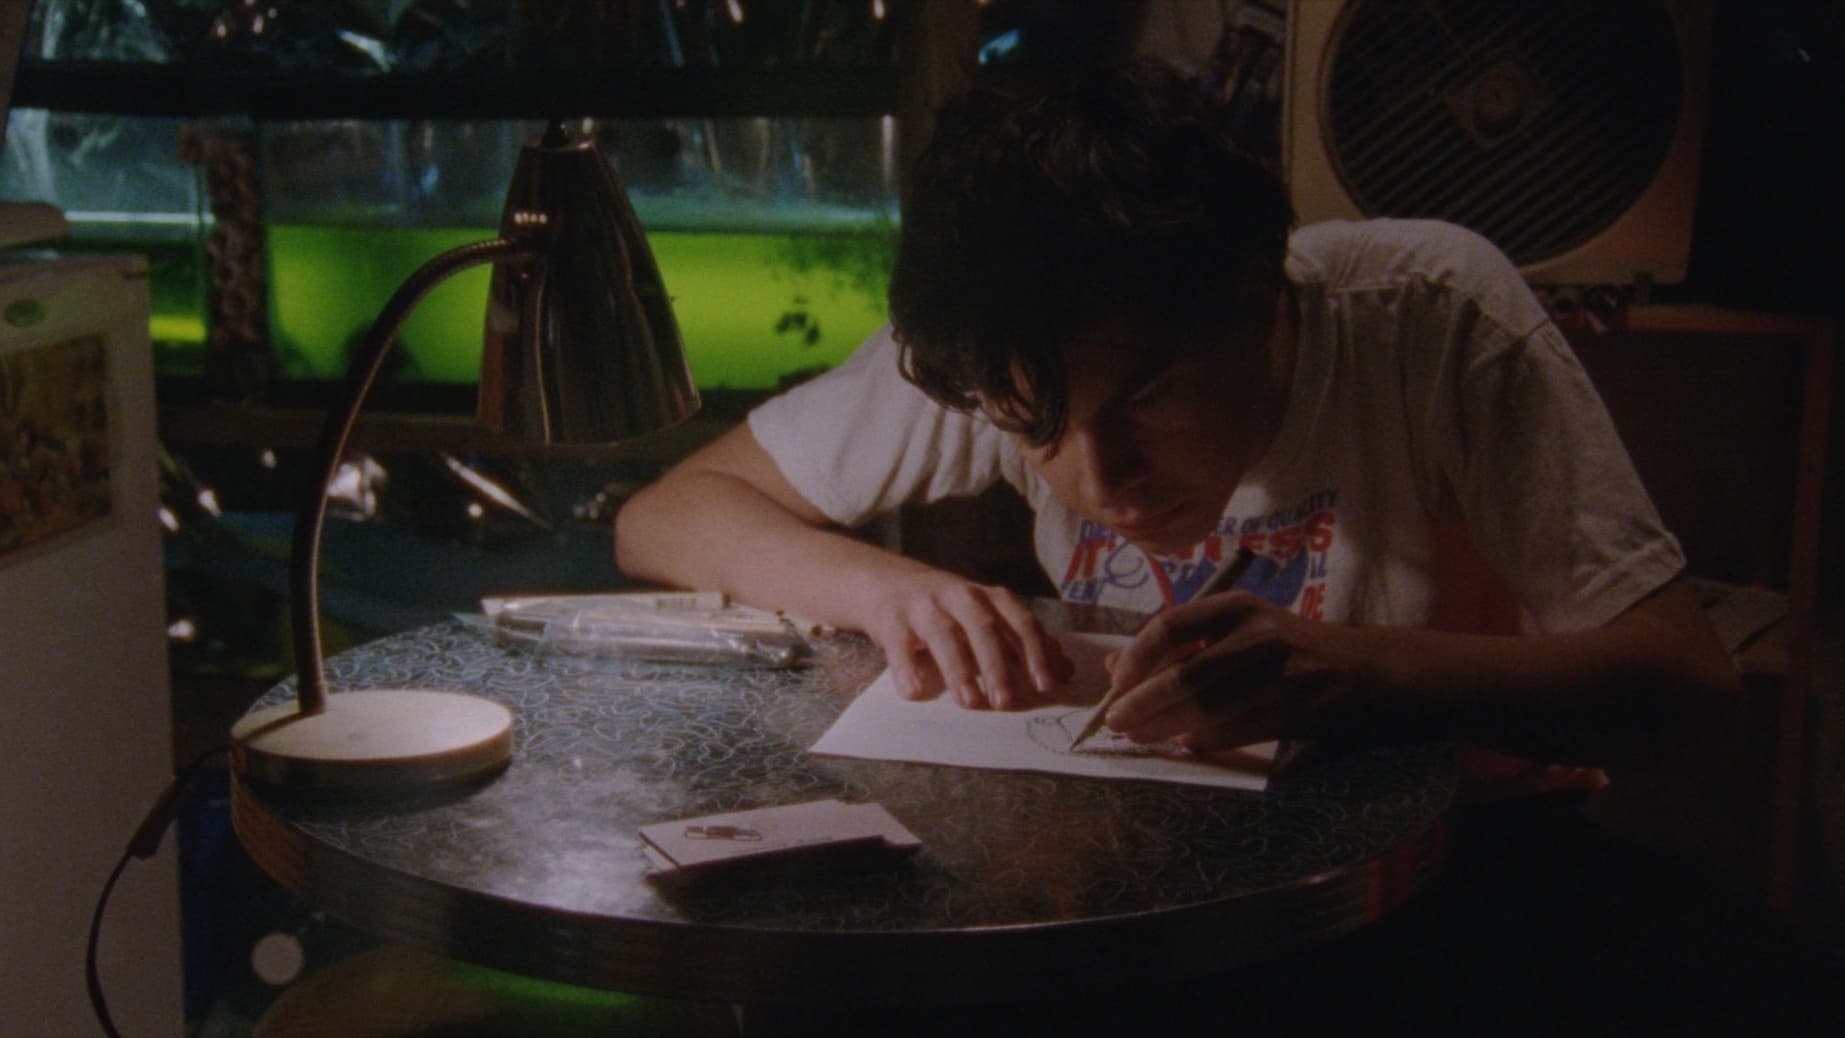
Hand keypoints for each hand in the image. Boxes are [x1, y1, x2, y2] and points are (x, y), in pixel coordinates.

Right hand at [861, 570, 1073, 709]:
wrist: (883, 581)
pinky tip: (915, 692)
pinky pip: (899, 645)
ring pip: (943, 635)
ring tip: (970, 702)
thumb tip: (1066, 670)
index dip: (1035, 652)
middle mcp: (957, 595)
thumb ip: (1021, 641)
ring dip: (958, 670)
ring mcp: (922, 606)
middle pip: (983, 627)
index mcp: (986, 596)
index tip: (1046, 685)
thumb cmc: (944, 607)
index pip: (1018, 621)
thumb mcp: (984, 616)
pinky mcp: (890, 620)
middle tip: (1007, 702)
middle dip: (997, 665)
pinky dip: (907, 669)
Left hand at [1103, 590, 1357, 750]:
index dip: (1137, 655)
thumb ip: (1181, 645)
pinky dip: (1201, 740)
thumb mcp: (1239, 630)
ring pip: (1204, 709)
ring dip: (1164, 727)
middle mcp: (1258, 636)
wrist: (1363, 672)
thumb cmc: (1288, 648)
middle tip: (1115, 720)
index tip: (1115, 680)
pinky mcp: (1291, 713)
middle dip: (1142, 703)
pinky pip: (1231, 732)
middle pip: (1184, 674)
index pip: (1172, 624)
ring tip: (1138, 736)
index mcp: (1239, 607)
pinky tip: (1183, 743)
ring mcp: (1278, 676)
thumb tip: (1115, 668)